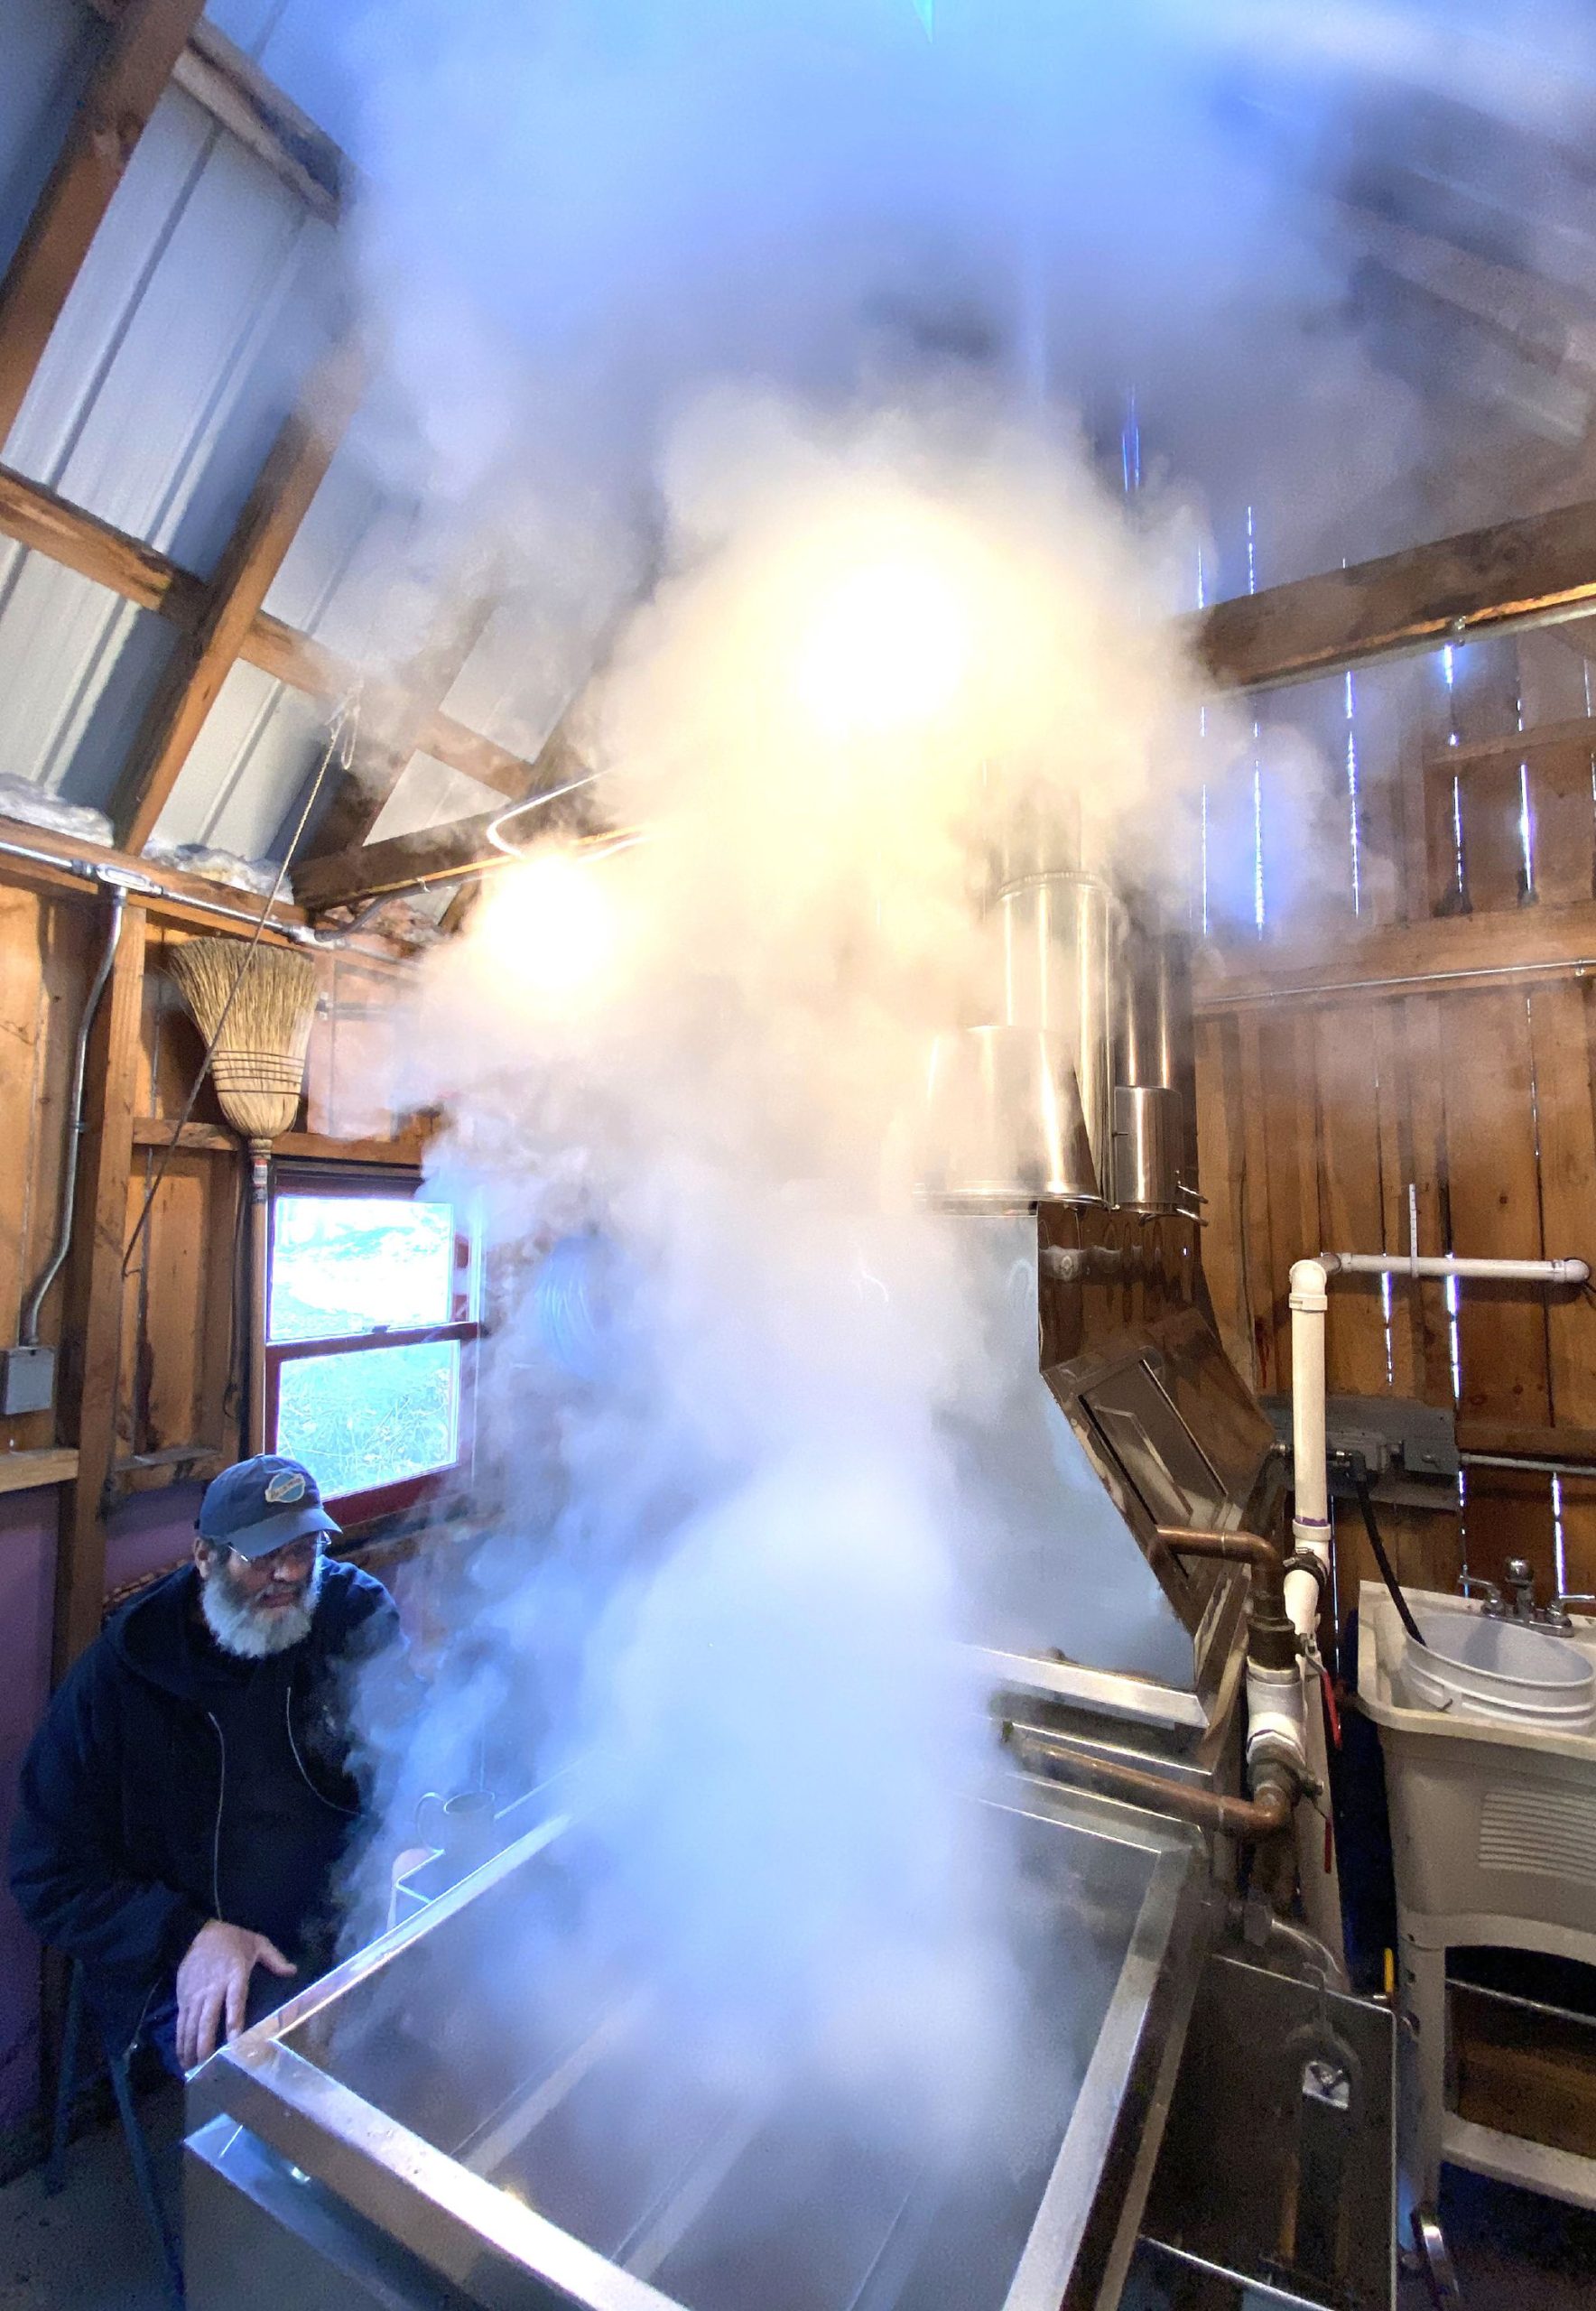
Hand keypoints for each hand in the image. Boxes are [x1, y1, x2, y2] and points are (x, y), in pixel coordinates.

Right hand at [175, 1920, 295, 2069]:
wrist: (198, 1931)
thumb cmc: (232, 1939)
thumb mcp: (257, 1943)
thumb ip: (275, 1959)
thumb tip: (293, 1971)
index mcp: (234, 1975)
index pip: (234, 2002)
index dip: (234, 2022)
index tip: (234, 2042)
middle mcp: (213, 1989)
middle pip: (208, 2020)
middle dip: (206, 2044)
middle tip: (208, 2066)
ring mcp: (195, 1995)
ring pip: (192, 2025)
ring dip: (191, 2048)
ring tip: (194, 2068)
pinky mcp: (183, 1997)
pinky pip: (181, 2022)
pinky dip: (180, 2040)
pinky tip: (182, 2055)